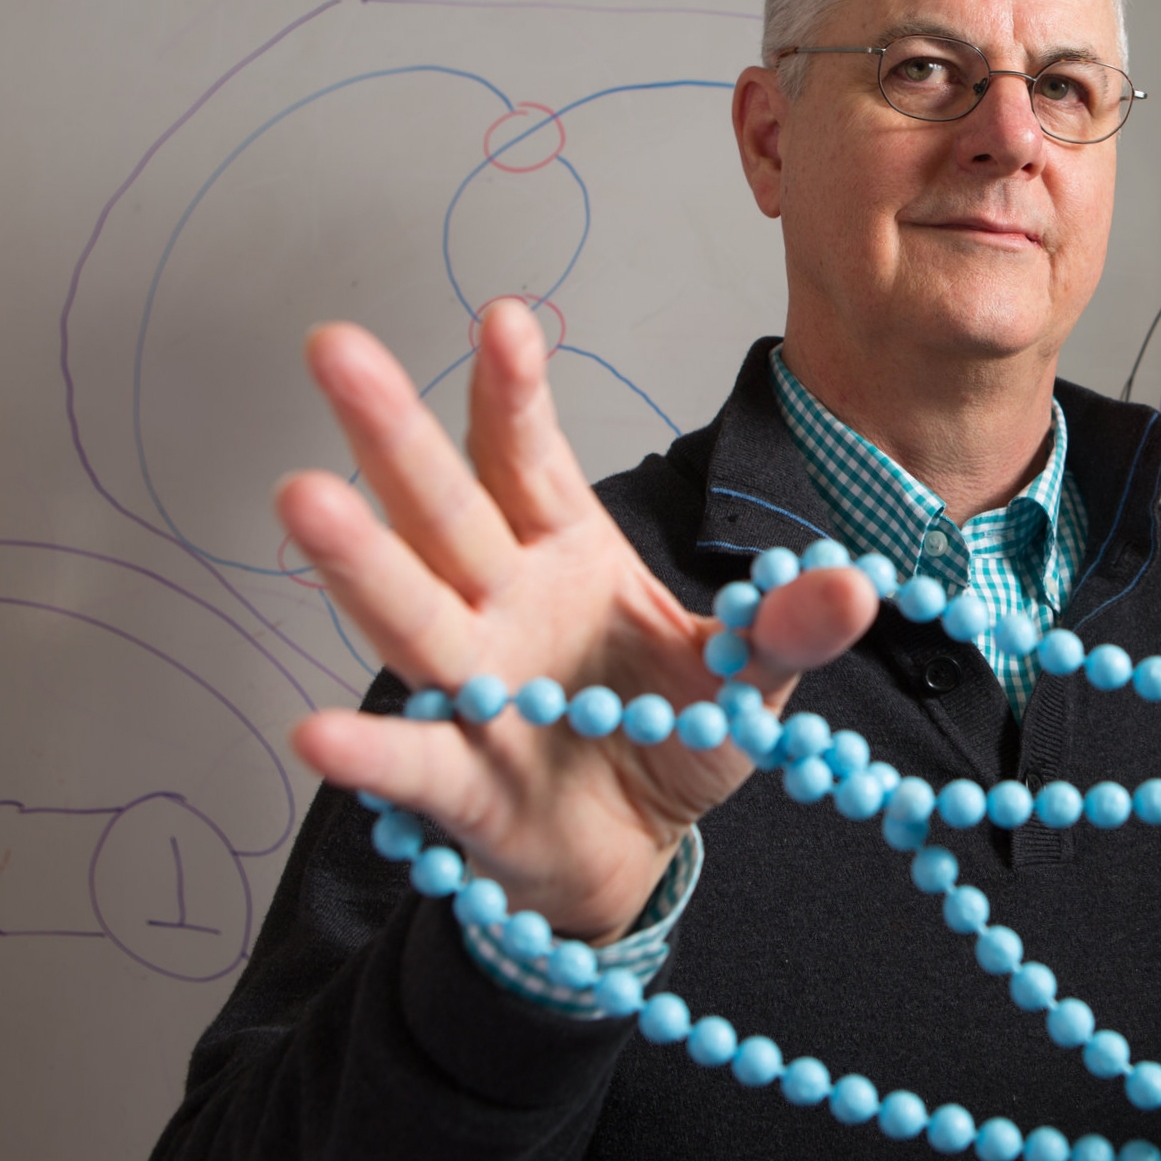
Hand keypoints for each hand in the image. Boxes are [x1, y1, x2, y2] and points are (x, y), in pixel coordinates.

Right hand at [277, 302, 875, 942]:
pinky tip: (319, 733)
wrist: (634, 844)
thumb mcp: (752, 674)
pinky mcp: (460, 784)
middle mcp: (499, 605)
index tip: (505, 316)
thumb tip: (856, 584)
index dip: (514, 391)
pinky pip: (414, 764)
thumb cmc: (672, 732)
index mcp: (565, 553)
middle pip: (442, 509)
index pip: (531, 459)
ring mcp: (473, 690)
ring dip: (359, 561)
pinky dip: (371, 753)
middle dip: (392, 431)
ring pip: (410, 615)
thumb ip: (789, 627)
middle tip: (334, 346)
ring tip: (304, 496)